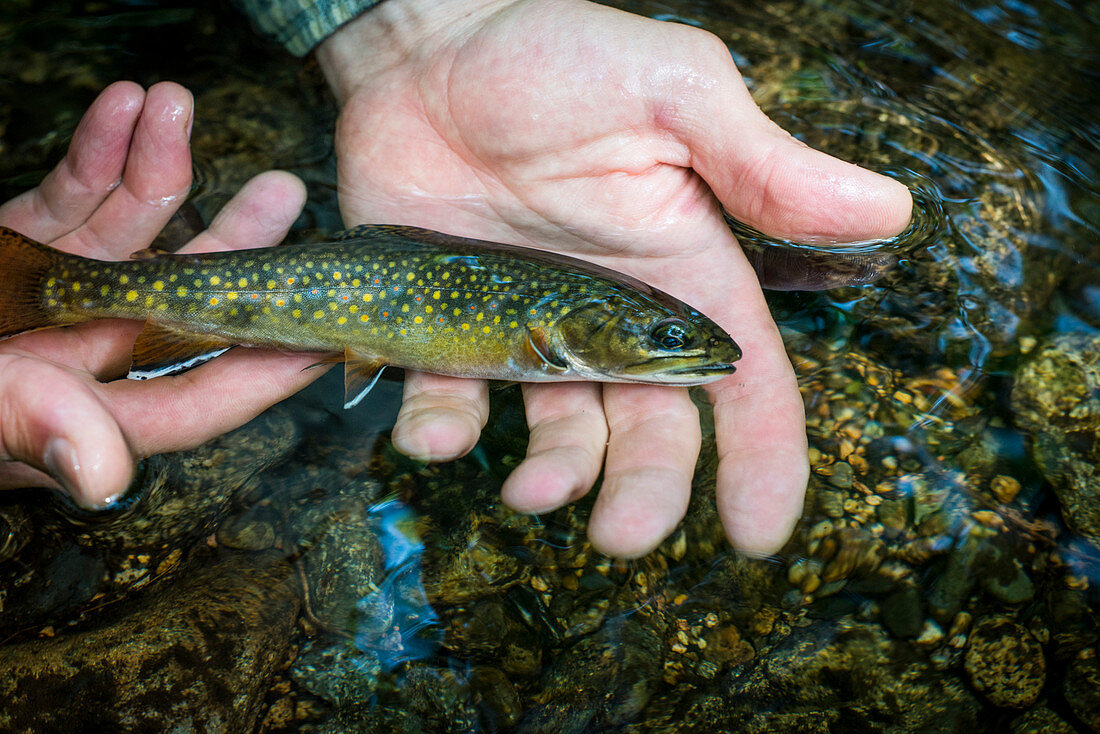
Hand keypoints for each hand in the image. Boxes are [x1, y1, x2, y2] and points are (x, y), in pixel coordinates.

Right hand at [0, 81, 323, 508]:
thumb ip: (28, 427)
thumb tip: (109, 478)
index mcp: (84, 414)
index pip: (201, 394)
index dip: (270, 363)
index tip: (336, 325)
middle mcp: (80, 358)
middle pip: (183, 305)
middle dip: (232, 245)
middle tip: (284, 191)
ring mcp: (50, 302)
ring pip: (129, 236)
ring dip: (157, 168)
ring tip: (177, 106)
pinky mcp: (12, 253)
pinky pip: (66, 199)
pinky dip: (94, 152)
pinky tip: (125, 107)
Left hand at [318, 0, 911, 555]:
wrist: (429, 49)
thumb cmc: (556, 58)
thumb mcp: (672, 93)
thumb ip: (761, 162)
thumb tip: (888, 209)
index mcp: (682, 275)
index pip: (744, 384)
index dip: (763, 462)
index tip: (760, 536)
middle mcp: (612, 320)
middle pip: (651, 432)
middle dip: (646, 492)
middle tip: (622, 537)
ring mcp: (530, 332)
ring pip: (558, 435)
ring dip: (553, 477)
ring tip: (529, 494)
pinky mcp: (451, 330)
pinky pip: (452, 403)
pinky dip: (443, 430)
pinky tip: (431, 434)